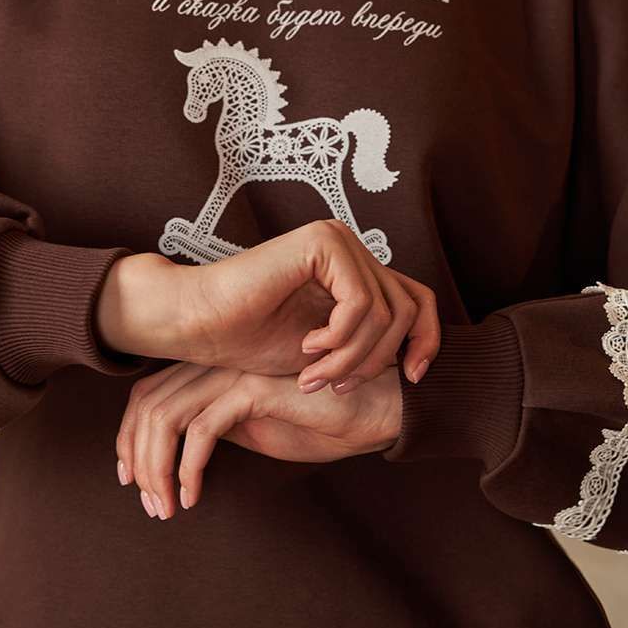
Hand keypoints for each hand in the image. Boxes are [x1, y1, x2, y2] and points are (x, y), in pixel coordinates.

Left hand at [116, 359, 403, 519]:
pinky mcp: (254, 388)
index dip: (131, 437)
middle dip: (136, 456)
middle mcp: (219, 363)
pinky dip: (188, 466)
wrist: (374, 409)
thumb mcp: (259, 429)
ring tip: (166, 506)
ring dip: (157, 467)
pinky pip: (201, 428)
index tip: (132, 479)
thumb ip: (223, 429)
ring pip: (166, 415)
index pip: (150, 394)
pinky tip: (192, 494)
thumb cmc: (323, 419)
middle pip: (148, 403)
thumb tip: (182, 453)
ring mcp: (235, 372)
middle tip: (147, 501)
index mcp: (217, 369)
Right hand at [174, 219, 440, 392]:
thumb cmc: (253, 339)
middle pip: (408, 310)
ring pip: (385, 312)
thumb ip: (369, 344)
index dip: (427, 342)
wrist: (201, 323)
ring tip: (314, 376)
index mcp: (355, 269)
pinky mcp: (322, 243)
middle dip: (378, 360)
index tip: (411, 380)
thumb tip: (423, 362)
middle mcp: (351, 247)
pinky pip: (360, 303)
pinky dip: (339, 339)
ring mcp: (338, 240)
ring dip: (352, 358)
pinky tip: (306, 348)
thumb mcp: (329, 351)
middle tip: (336, 387)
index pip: (419, 301)